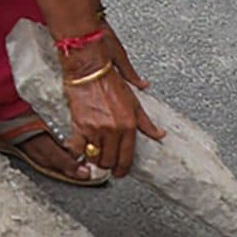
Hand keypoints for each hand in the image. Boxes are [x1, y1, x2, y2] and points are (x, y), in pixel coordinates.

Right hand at [62, 36, 163, 177]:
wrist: (88, 63)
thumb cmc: (109, 74)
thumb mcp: (134, 99)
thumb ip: (146, 119)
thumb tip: (159, 132)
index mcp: (129, 123)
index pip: (127, 156)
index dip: (123, 169)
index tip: (120, 172)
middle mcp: (115, 129)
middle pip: (110, 160)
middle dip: (108, 166)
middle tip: (106, 165)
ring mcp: (97, 128)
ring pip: (95, 156)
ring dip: (94, 159)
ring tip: (93, 156)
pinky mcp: (80, 124)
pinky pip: (78, 147)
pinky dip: (77, 152)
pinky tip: (77, 152)